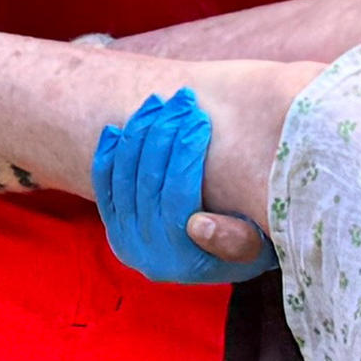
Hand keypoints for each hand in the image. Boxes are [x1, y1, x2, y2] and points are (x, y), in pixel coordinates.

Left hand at [94, 91, 264, 284]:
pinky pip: (103, 185)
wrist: (218, 261)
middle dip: (164, 133)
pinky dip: (107, 154)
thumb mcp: (257, 250)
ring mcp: (124, 240)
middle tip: (182, 99)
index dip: (186, 153)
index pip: (178, 194)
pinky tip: (119, 127)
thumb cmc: (251, 246)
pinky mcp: (113, 227)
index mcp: (183, 259)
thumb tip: (197, 224)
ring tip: (158, 102)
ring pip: (124, 177)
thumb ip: (235, 242)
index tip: (200, 118)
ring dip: (139, 133)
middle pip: (148, 180)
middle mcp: (147, 253)